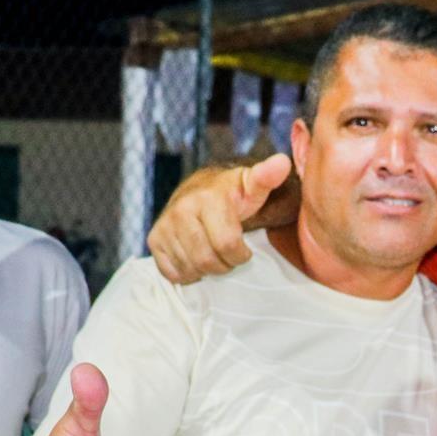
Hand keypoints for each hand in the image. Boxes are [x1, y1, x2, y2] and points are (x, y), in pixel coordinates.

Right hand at [147, 154, 292, 284]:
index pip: (227, 245)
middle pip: (207, 261)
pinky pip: (172, 273)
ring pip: (190, 268)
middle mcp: (181, 211)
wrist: (200, 190)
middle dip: (224, 264)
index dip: (240, 254)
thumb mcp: (252, 186)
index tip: (245, 248)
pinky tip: (196, 258)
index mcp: (207, 200)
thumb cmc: (233, 195)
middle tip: (229, 254)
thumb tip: (282, 162)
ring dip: (207, 269)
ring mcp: (164, 226)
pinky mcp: (154, 239)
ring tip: (214, 254)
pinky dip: (187, 273)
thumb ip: (267, 178)